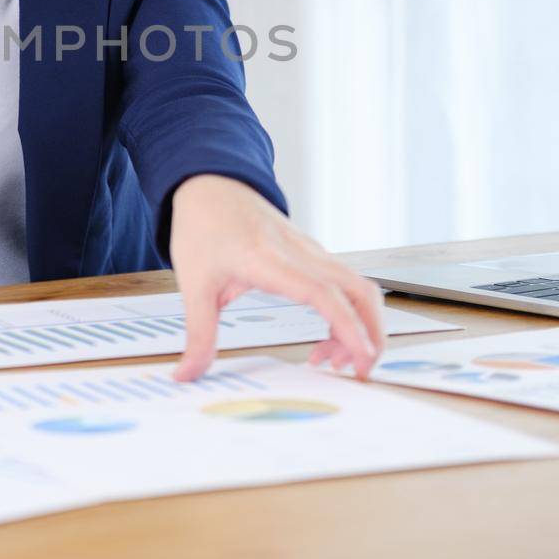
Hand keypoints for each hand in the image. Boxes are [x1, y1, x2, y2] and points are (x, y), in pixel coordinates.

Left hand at [169, 174, 385, 380]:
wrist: (209, 183)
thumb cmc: (202, 226)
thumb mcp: (193, 284)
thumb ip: (198, 334)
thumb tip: (187, 374)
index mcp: (267, 259)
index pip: (322, 293)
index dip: (346, 326)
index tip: (360, 357)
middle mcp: (299, 252)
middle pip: (358, 289)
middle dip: (371, 332)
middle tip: (358, 371)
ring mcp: (311, 250)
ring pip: (357, 287)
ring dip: (360, 325)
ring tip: (333, 360)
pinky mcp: (314, 253)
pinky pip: (345, 284)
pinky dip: (349, 314)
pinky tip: (327, 338)